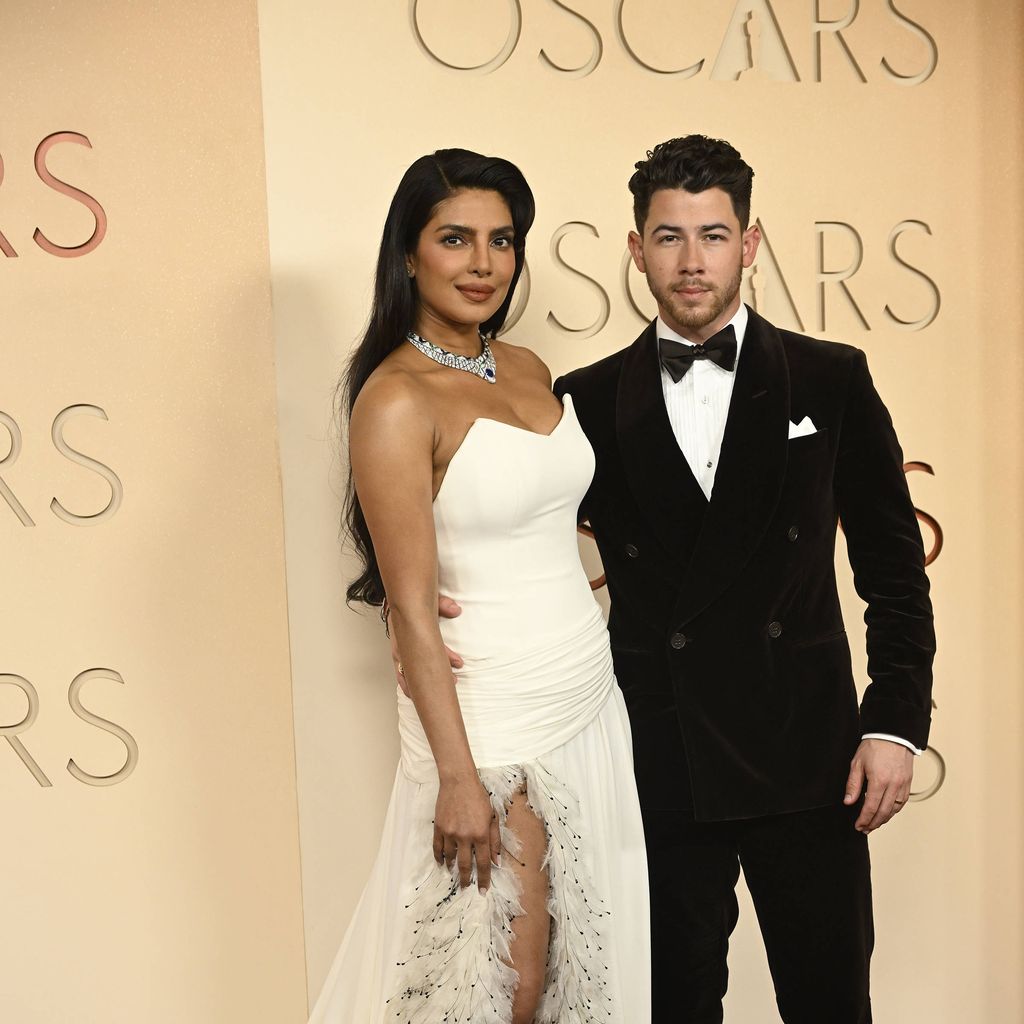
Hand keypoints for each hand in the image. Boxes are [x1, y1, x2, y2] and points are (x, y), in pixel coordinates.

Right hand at [390, 594, 464, 695]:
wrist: (396, 603)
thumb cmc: (410, 603)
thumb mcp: (426, 600)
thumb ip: (441, 603)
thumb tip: (456, 610)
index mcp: (406, 633)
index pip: (428, 648)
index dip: (445, 656)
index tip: (459, 662)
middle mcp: (401, 646)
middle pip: (418, 667)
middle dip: (435, 676)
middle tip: (454, 681)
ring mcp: (400, 653)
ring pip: (408, 675)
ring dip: (422, 684)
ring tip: (440, 691)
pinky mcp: (400, 657)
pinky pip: (402, 675)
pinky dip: (410, 684)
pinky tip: (418, 693)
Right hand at [433, 775, 499, 890]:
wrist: (459, 781)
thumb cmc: (478, 797)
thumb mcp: (492, 817)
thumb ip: (495, 840)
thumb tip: (497, 861)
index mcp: (481, 834)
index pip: (484, 863)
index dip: (484, 879)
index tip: (483, 891)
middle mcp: (466, 836)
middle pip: (465, 865)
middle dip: (466, 879)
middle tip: (465, 888)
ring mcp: (450, 833)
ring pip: (450, 858)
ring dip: (453, 867)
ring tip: (454, 872)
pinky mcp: (439, 828)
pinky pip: (437, 848)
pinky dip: (439, 858)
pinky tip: (442, 863)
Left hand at [844, 738, 913, 832]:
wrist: (892, 735)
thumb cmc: (874, 746)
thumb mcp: (857, 763)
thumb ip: (853, 784)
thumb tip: (849, 801)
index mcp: (879, 781)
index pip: (871, 807)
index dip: (864, 819)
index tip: (858, 826)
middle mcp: (893, 785)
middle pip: (884, 812)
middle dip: (873, 823)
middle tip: (865, 829)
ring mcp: (902, 784)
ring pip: (895, 809)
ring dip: (884, 819)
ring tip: (875, 824)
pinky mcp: (908, 783)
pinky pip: (902, 802)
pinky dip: (894, 810)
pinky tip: (887, 812)